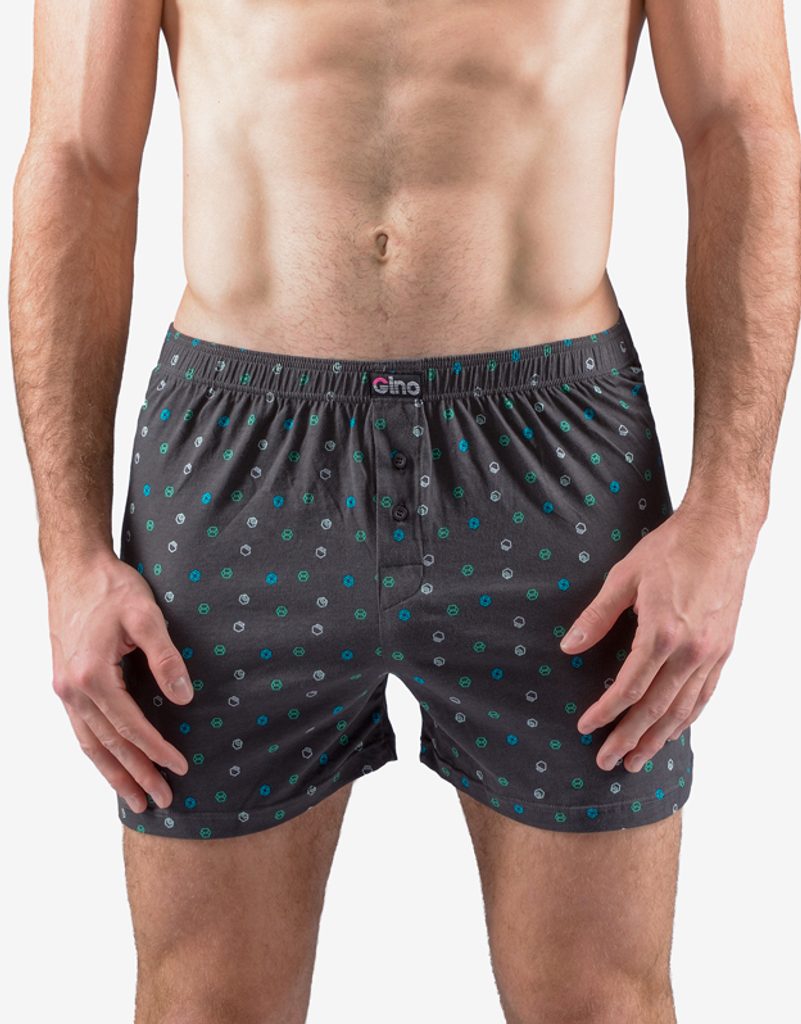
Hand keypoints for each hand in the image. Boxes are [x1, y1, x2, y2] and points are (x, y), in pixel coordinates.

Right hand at [48, 551, 193, 812]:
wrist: (74, 568)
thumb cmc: (111, 587)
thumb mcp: (146, 615)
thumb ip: (165, 657)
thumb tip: (184, 698)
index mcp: (92, 675)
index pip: (130, 726)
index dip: (156, 750)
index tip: (180, 768)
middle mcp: (72, 689)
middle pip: (108, 745)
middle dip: (136, 775)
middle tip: (161, 801)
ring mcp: (64, 688)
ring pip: (90, 743)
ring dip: (114, 773)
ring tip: (136, 798)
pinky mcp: (65, 683)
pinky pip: (81, 729)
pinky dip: (98, 752)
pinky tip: (112, 765)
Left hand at [560, 504, 754, 772]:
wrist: (721, 532)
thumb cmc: (670, 548)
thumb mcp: (624, 576)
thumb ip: (597, 616)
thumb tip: (569, 647)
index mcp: (662, 632)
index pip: (630, 687)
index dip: (606, 712)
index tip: (586, 728)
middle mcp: (691, 650)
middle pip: (656, 708)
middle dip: (629, 738)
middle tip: (606, 762)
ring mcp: (711, 653)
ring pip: (683, 709)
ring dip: (658, 739)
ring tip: (637, 760)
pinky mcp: (723, 649)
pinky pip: (704, 695)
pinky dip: (687, 719)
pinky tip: (672, 732)